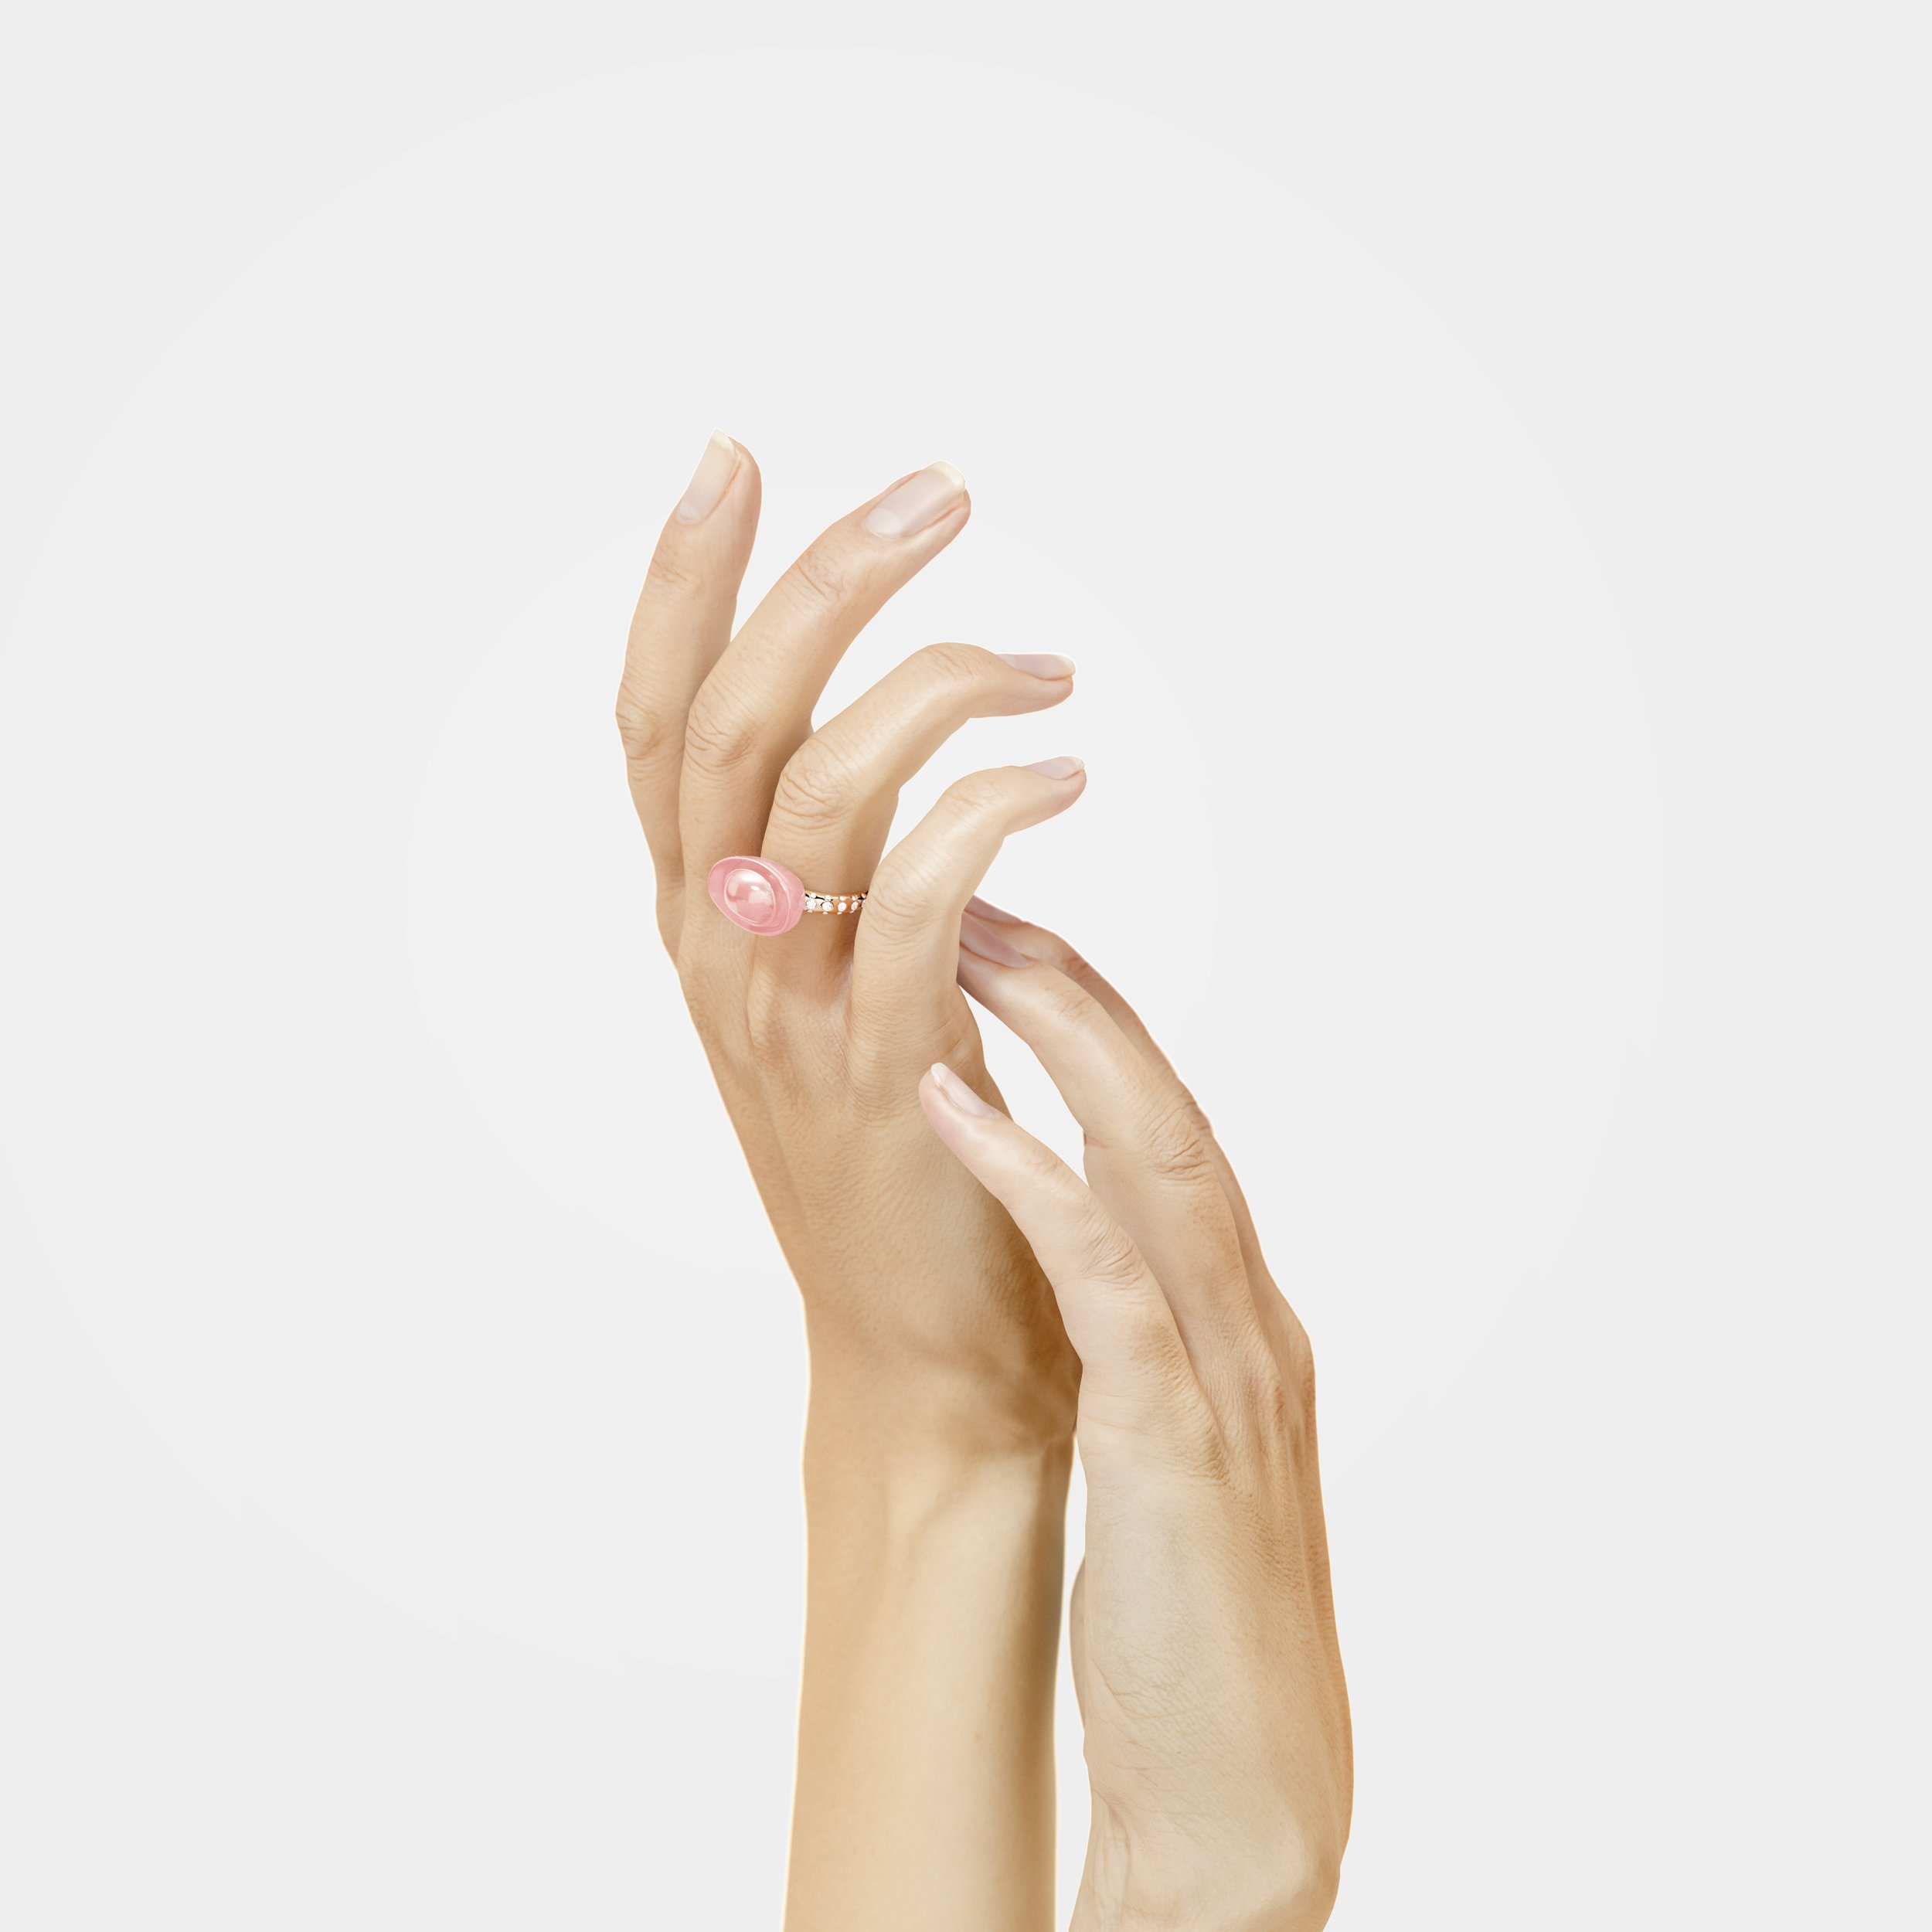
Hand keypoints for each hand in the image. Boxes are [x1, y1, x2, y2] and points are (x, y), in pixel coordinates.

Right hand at [617, 433, 1083, 1451]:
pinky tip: (1065, 769)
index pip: (658, 717)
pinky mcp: (878, 1066)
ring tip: (1049, 668)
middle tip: (938, 494)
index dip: (679, 582)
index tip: (734, 456)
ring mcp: (787, 1010)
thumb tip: (890, 732)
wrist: (917, 1340)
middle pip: (732, 719)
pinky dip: (989, 809)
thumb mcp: (828, 989)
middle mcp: (719, 948)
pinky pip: (918, 901)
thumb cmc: (894, 1148)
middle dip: (824, 582)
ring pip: (820, 787)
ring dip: (938, 686)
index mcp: (700, 917)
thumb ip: (833, 863)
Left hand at [924, 900, 1353, 1931]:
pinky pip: (1101, 1275)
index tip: (1016, 945)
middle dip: (1081, 993)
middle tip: (983, 894)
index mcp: (1247, 1325)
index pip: (1173, 1137)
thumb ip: (1156, 1356)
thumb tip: (1092, 1274)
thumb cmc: (1191, 1634)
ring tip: (971, 941)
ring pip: (1155, 1158)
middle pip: (1170, 1111)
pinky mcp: (1172, 1442)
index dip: (1099, 1029)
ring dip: (1064, 1038)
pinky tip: (953, 1100)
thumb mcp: (1179, 1460)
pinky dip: (1031, 1172)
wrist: (1243, 1797)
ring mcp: (1224, 1375)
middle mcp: (1250, 1323)